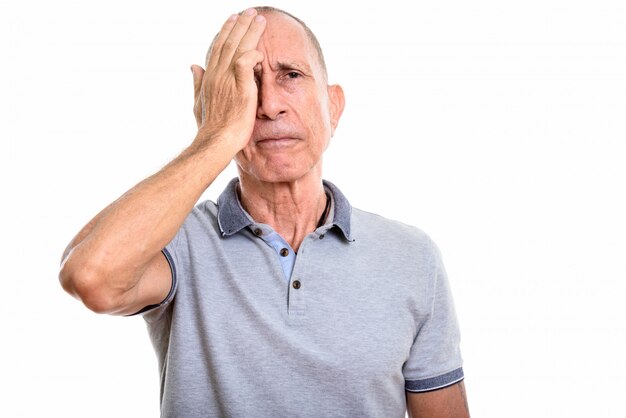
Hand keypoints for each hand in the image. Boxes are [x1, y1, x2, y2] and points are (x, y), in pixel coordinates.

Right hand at [190, 9, 265, 152]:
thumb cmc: (210, 128)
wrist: (216, 143)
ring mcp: (228, 81)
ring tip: (259, 19)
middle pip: (229, 43)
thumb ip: (198, 82)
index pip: (218, 48)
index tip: (232, 20)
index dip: (226, 32)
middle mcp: (217, 75)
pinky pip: (247, 64)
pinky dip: (253, 55)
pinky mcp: (241, 89)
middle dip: (239, 25)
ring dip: (250, 32)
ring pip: (239, 48)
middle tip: (249, 12)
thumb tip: (193, 66)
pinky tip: (260, 50)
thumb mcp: (200, 102)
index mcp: (209, 77)